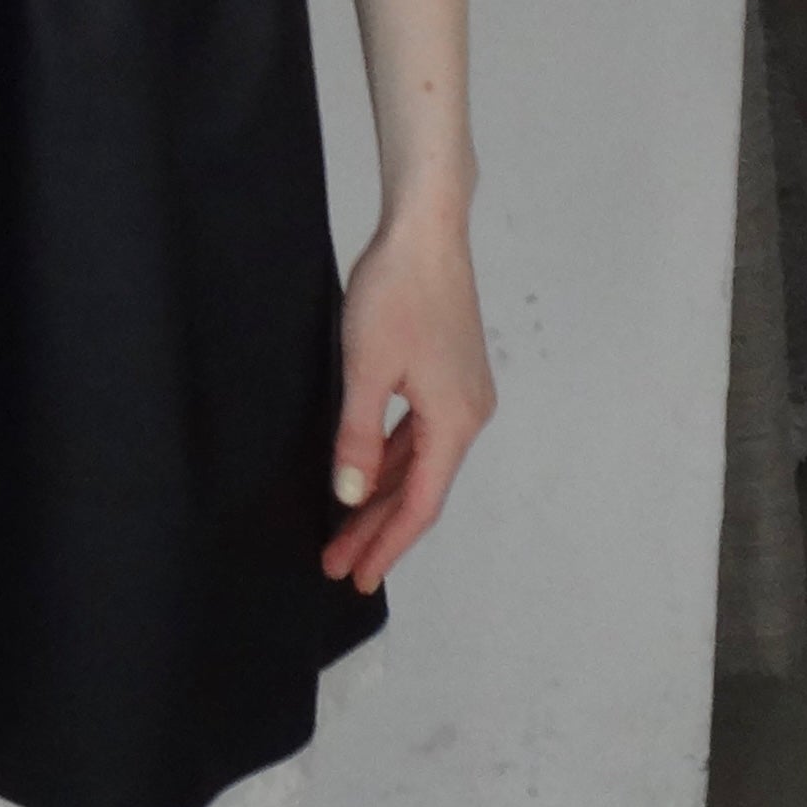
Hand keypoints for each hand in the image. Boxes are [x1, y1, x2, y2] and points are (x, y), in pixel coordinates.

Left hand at [321, 207, 496, 592]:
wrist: (426, 230)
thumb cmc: (397, 291)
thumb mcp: (367, 368)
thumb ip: (358, 436)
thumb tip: (351, 494)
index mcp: (455, 422)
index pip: (420, 505)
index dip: (386, 545)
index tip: (354, 576)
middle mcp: (468, 415)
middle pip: (419, 490)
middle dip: (378, 529)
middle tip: (337, 563)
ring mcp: (462, 396)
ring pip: (417, 464)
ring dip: (381, 497)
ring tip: (344, 530)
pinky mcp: (449, 377)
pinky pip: (418, 435)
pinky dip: (391, 461)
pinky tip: (365, 475)